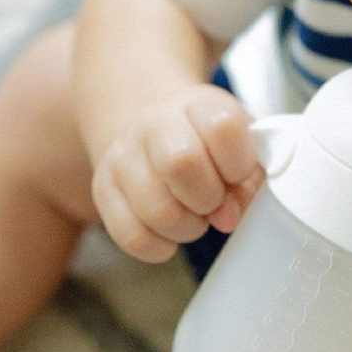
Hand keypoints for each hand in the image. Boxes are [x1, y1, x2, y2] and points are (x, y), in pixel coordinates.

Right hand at [91, 84, 264, 261]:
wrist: (156, 126)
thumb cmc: (210, 144)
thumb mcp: (242, 148)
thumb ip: (249, 182)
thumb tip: (227, 216)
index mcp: (199, 105)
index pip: (223, 129)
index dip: (239, 164)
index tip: (238, 175)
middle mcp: (155, 122)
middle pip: (182, 166)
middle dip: (209, 199)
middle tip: (214, 202)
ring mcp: (123, 154)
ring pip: (158, 211)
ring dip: (188, 228)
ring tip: (194, 216)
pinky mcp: (103, 187)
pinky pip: (131, 236)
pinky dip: (159, 246)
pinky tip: (170, 234)